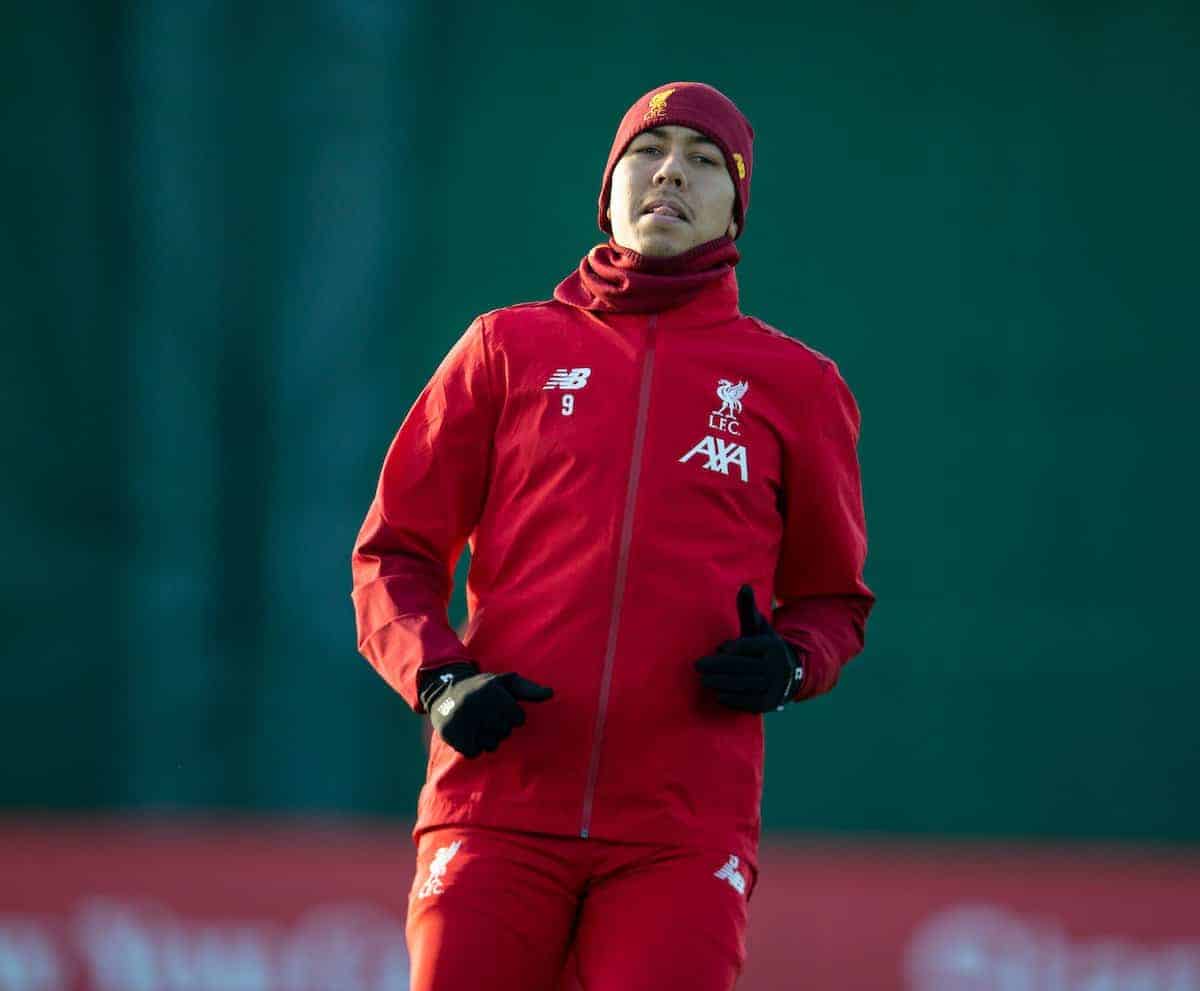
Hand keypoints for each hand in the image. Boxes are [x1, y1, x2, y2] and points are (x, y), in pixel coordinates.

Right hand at [419, 663, 552, 757]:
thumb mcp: (505, 682)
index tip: (501, 707)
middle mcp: (475, 704)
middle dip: (499, 727)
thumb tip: (551, 694)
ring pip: (491, 745)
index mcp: (491, 691)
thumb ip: (528, 689)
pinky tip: (468, 734)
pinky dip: (473, 747)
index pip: (518, 719)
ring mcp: (461, 720)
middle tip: (486, 716)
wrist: (444, 689)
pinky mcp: (451, 734)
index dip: (512, 716)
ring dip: (487, 739)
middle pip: (505, 732)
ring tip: (477, 724)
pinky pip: (474, 752)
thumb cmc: (482, 687)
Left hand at [695, 585, 803, 712]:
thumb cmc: (763, 648)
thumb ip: (748, 609)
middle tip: (698, 666)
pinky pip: (748, 703)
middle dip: (716, 667)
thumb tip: (744, 586)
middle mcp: (777, 667)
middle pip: (741, 666)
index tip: (719, 649)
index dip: (729, 648)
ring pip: (743, 685)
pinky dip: (732, 699)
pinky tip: (718, 695)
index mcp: (773, 646)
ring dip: (720, 683)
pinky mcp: (770, 703)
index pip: (744, 646)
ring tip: (704, 681)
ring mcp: (775, 686)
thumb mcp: (757, 628)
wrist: (788, 673)